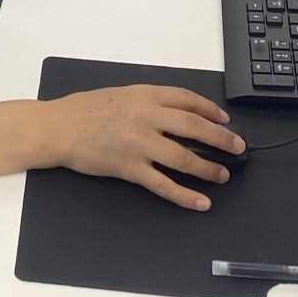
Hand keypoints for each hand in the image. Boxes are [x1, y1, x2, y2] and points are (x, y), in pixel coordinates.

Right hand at [49, 85, 245, 211]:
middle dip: (220, 138)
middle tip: (238, 146)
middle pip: (194, 127)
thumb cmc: (86, 109)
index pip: (187, 99)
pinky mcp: (130, 168)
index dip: (210, 109)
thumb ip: (149, 101)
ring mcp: (139, 144)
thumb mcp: (122, 94)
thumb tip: (179, 112)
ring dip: (208, 168)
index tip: (224, 119)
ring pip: (183, 157)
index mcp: (145, 95)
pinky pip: (163, 184)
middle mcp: (146, 117)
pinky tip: (200, 202)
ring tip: (222, 174)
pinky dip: (185, 195)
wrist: (59, 127)